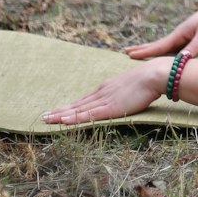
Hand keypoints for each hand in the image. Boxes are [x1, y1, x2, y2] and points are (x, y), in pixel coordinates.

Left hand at [43, 60, 168, 125]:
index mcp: (106, 88)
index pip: (84, 100)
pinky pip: (87, 115)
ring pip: (77, 110)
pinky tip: (62, 121)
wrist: (154, 75)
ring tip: (46, 119)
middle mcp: (101, 93)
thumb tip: (123, 96)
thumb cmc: (148, 80)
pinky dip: (73, 118)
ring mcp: (103, 100)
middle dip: (59, 111)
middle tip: (44, 116)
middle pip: (76, 104)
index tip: (58, 110)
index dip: (70, 106)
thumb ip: (124, 91)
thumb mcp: (131, 85)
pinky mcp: (109, 108)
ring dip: (60, 115)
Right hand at [127, 0, 197, 60]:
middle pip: (158, 45)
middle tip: (126, 52)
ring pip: (166, 47)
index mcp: (180, 33)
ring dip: (154, 50)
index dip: (144, 52)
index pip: (159, 46)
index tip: (129, 55)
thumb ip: (193, 47)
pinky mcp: (193, 38)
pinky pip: (176, 48)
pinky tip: (167, 55)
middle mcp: (180, 34)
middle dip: (143, 49)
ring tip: (141, 53)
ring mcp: (186, 35)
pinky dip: (168, 52)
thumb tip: (180, 61)